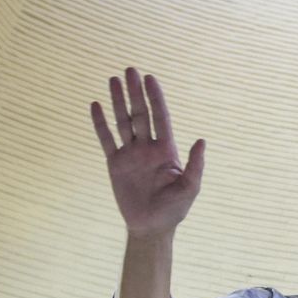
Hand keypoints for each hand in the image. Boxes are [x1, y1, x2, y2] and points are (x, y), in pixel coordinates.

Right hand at [90, 67, 205, 239]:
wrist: (151, 227)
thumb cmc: (174, 210)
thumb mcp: (190, 188)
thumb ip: (195, 165)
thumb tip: (202, 140)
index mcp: (166, 150)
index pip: (160, 117)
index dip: (155, 97)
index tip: (150, 78)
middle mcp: (147, 147)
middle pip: (140, 114)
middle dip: (135, 92)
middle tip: (130, 70)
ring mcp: (130, 154)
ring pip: (122, 121)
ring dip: (117, 101)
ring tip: (112, 79)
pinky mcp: (115, 164)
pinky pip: (106, 139)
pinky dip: (100, 123)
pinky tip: (96, 105)